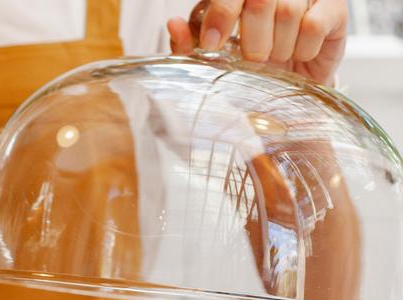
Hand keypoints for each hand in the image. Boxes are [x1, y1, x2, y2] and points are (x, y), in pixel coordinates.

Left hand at [167, 0, 347, 86]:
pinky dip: (303, 48)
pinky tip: (300, 53)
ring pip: (288, 12)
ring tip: (278, 56)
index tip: (214, 44)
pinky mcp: (334, 8)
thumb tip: (171, 24)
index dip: (221, 14)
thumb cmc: (249, 63)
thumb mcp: (214, 57)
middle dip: (252, 39)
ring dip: (279, 47)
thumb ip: (189, 43)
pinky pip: (314, 25)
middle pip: (259, 0)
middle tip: (254, 58)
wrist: (292, 85)